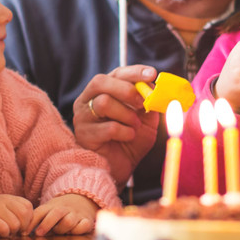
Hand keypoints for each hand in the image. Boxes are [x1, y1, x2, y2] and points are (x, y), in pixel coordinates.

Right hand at [0, 193, 34, 238]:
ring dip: (13, 232)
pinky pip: (4, 228)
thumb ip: (16, 212)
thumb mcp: (3, 208)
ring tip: (6, 232)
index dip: (28, 219)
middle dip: (22, 227)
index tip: (21, 226)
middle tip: (15, 232)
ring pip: (15, 223)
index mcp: (9, 198)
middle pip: (24, 215)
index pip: (28, 207)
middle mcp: (3, 200)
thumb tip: (31, 226)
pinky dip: (4, 234)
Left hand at [29, 193, 99, 235]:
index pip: (40, 212)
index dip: (31, 222)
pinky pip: (83, 225)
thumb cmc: (58, 213)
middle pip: (55, 213)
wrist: (81, 200)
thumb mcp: (46, 212)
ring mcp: (75, 214)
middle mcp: (63, 210)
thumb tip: (21, 234)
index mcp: (51, 207)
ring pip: (68, 221)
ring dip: (62, 229)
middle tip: (39, 233)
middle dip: (46, 224)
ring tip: (60, 233)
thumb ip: (35, 221)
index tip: (24, 233)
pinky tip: (74, 232)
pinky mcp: (86, 220)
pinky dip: (79, 229)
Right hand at [73, 65, 160, 184]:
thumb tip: (156, 88)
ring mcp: (82, 117)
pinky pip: (108, 127)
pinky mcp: (83, 135)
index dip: (134, 72)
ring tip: (134, 126)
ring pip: (103, 102)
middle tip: (142, 103)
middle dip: (126, 90)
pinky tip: (127, 138)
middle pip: (101, 82)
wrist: (122, 168)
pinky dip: (124, 132)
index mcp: (104, 91)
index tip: (152, 74)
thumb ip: (150, 102)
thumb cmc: (132, 140)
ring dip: (126, 115)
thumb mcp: (146, 118)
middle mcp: (88, 99)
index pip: (116, 73)